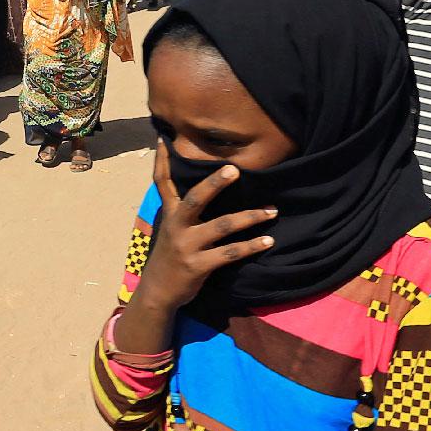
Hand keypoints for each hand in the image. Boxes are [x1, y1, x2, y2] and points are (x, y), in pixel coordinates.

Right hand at [136, 141, 275, 312]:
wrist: (158, 292)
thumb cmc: (170, 256)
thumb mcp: (170, 229)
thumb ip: (181, 209)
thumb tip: (200, 188)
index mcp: (169, 214)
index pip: (161, 182)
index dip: (162, 161)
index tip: (164, 139)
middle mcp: (176, 226)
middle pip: (195, 199)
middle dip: (214, 183)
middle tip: (235, 169)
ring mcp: (187, 246)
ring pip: (221, 226)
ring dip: (249, 217)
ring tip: (272, 211)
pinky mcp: (199, 266)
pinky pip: (229, 253)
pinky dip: (251, 246)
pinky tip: (268, 241)